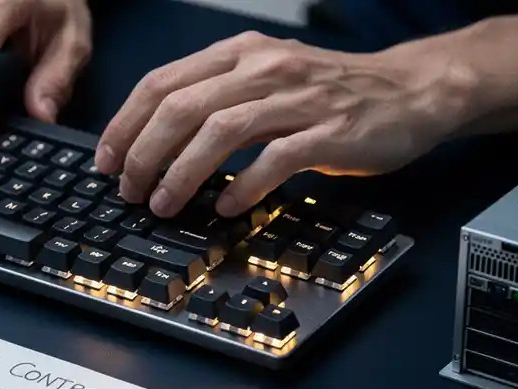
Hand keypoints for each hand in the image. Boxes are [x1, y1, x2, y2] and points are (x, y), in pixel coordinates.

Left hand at [94, 32, 470, 217]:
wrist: (410, 92)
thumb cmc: (332, 93)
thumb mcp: (268, 79)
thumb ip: (219, 100)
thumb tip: (158, 140)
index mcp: (240, 53)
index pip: (163, 82)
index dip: (126, 123)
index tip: (106, 159)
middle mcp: (264, 68)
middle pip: (182, 106)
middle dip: (144, 153)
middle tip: (129, 189)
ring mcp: (297, 99)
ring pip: (220, 131)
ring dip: (182, 172)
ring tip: (165, 204)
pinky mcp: (328, 132)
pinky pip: (274, 159)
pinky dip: (242, 185)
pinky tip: (225, 206)